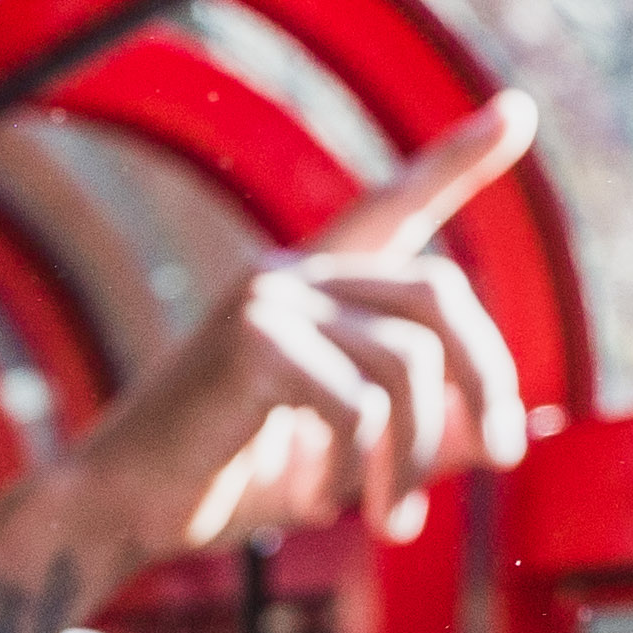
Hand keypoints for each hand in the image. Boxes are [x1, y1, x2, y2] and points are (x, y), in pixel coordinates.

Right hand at [43, 92, 535, 570]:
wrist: (114, 509)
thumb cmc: (218, 483)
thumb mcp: (336, 456)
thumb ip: (409, 436)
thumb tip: (497, 440)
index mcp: (309, 289)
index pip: (395, 208)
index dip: (457, 159)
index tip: (518, 111)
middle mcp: (291, 275)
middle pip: (438, 294)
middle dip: (488, 378)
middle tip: (505, 457)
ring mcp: (268, 300)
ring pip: (407, 364)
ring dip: (414, 458)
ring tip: (392, 521)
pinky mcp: (251, 342)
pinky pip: (353, 406)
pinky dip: (350, 470)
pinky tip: (318, 506)